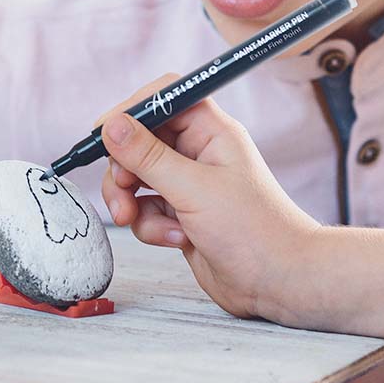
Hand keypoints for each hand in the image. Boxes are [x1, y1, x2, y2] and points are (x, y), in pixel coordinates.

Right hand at [99, 77, 383, 354]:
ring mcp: (191, 185)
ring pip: (138, 178)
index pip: (164, 99)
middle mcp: (200, 152)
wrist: (281, 284)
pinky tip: (177, 240)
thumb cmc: (253, 231)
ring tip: (135, 220)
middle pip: (142, 141)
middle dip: (124, 167)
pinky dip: (151, 225)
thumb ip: (148, 157)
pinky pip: (147, 209)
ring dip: (131, 201)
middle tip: (120, 191)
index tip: (102, 132)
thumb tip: (111, 125)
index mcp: (211, 131)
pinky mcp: (184, 215)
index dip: (131, 110)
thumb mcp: (193, 190)